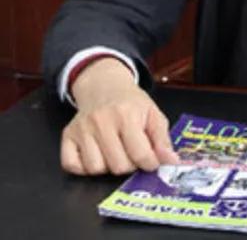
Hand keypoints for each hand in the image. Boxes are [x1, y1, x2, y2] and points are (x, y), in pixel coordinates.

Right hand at [60, 57, 178, 175]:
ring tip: (114, 151)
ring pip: (95, 169)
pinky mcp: (67, 135)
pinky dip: (84, 167)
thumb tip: (171, 161)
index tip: (151, 161)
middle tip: (132, 152)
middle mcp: (102, 121)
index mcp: (127, 114)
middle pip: (118, 166)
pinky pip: (72, 166)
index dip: (150, 163)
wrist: (105, 86)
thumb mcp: (153, 113)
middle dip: (130, 165)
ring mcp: (82, 129)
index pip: (140, 154)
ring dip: (107, 166)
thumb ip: (163, 139)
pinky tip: (96, 153)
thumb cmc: (131, 103)